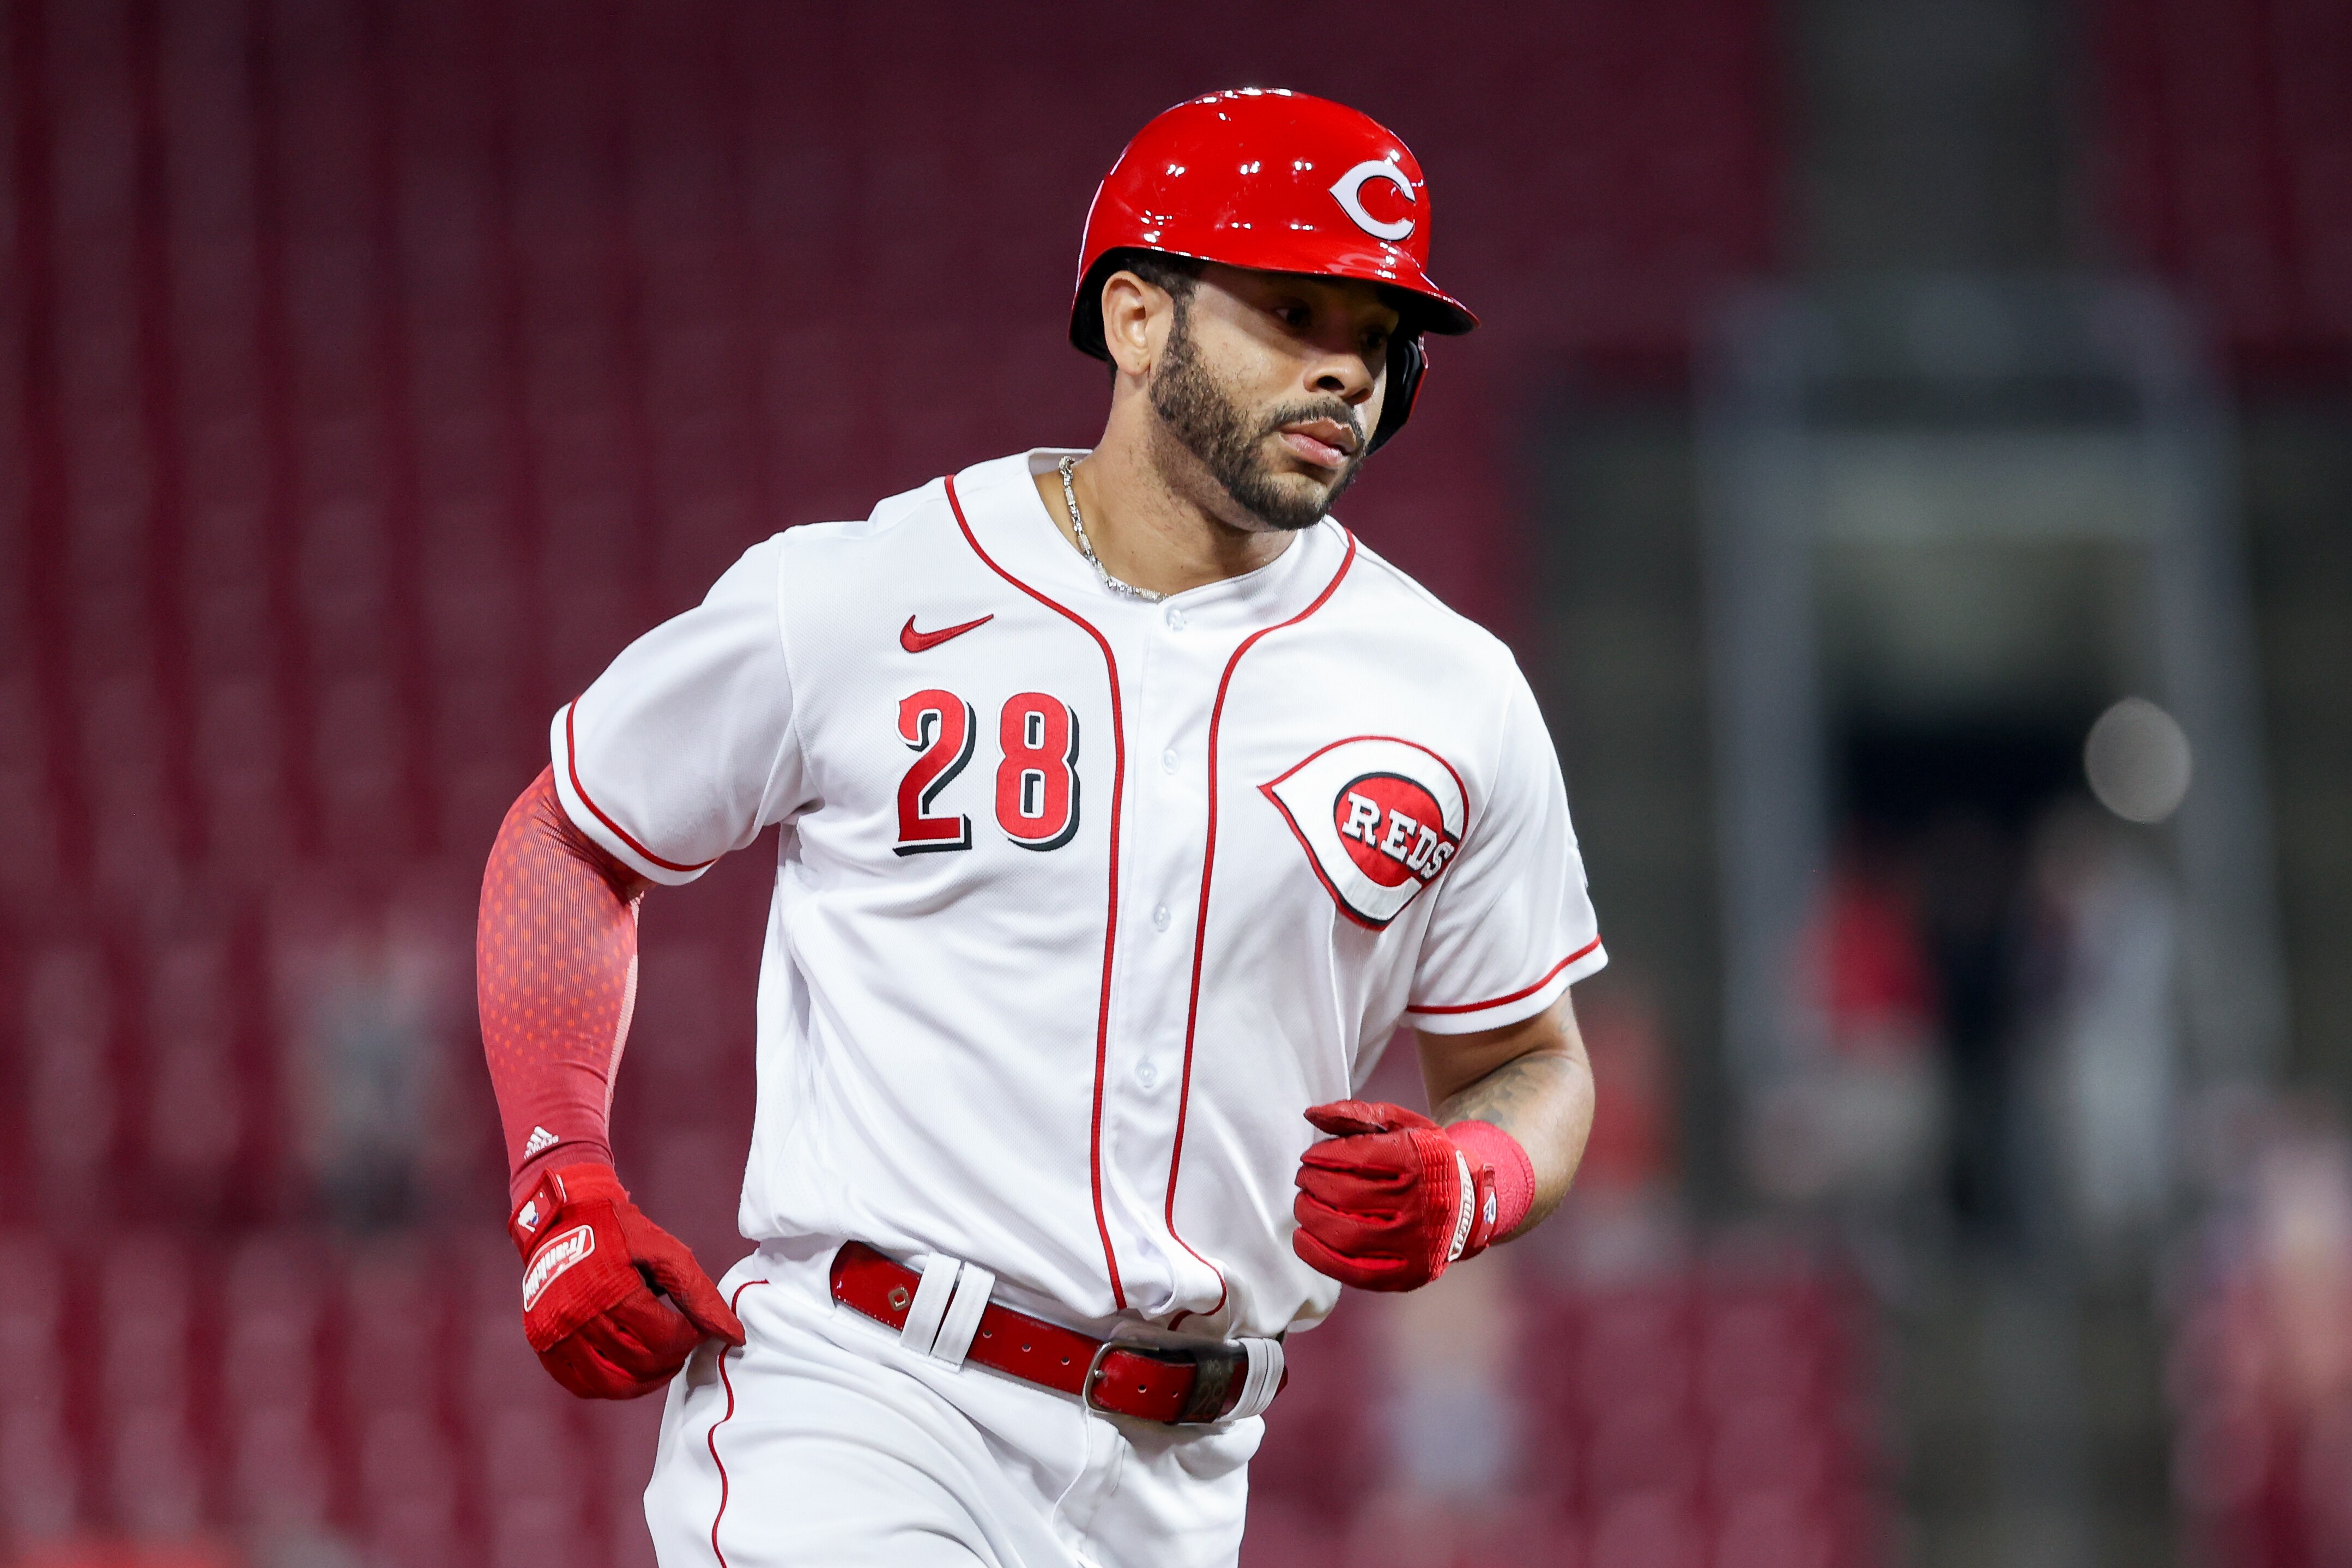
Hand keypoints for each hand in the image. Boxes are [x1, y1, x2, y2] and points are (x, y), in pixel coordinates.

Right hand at [509, 1163, 745, 1398]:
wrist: (563, 1219)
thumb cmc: (620, 1232)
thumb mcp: (665, 1252)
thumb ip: (699, 1294)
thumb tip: (734, 1336)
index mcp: (611, 1292)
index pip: (665, 1339)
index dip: (691, 1339)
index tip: (698, 1329)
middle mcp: (578, 1318)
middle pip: (640, 1364)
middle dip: (673, 1359)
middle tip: (682, 1343)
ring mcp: (555, 1335)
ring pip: (612, 1384)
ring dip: (647, 1380)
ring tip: (662, 1361)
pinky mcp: (542, 1344)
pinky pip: (580, 1385)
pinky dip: (610, 1386)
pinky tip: (630, 1370)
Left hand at [1291, 1100, 1499, 1291]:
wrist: (1473, 1204)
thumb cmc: (1428, 1160)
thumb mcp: (1403, 1125)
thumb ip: (1357, 1114)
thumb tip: (1310, 1115)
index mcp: (1420, 1160)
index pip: (1357, 1157)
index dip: (1322, 1156)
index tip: (1310, 1157)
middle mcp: (1421, 1203)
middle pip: (1347, 1197)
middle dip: (1313, 1186)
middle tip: (1303, 1180)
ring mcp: (1417, 1244)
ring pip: (1348, 1235)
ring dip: (1312, 1218)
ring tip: (1303, 1205)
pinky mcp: (1410, 1274)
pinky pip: (1356, 1272)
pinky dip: (1320, 1257)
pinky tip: (1304, 1239)